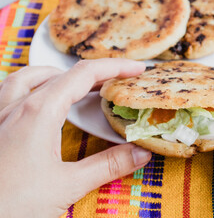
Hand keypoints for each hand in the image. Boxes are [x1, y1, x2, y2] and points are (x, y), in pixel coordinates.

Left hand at [0, 59, 151, 217]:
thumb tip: (141, 154)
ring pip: (30, 77)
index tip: (136, 69)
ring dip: (60, 76)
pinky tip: (42, 104)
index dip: (115, 67)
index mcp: (39, 112)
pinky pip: (11, 91)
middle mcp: (16, 106)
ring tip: (80, 86)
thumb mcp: (67, 185)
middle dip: (94, 73)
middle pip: (61, 73)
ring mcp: (0, 115)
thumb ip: (108, 166)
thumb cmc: (11, 205)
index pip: (84, 74)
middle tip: (117, 82)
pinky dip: (35, 87)